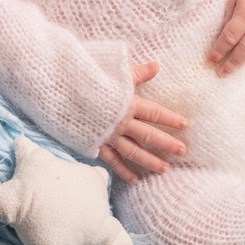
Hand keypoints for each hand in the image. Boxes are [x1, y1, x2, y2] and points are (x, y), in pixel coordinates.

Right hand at [98, 62, 188, 184]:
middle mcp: (121, 122)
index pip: (154, 113)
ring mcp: (109, 136)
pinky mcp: (96, 144)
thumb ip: (137, 73)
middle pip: (149, 135)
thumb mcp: (114, 73)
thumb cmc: (88, 80)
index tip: (184, 124)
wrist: (59, 93)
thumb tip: (157, 65)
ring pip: (134, 152)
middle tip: (182, 151)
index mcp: (127, 104)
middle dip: (167, 144)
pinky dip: (124, 171)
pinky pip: (113, 161)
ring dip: (150, 161)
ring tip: (165, 169)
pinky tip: (135, 179)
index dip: (170, 119)